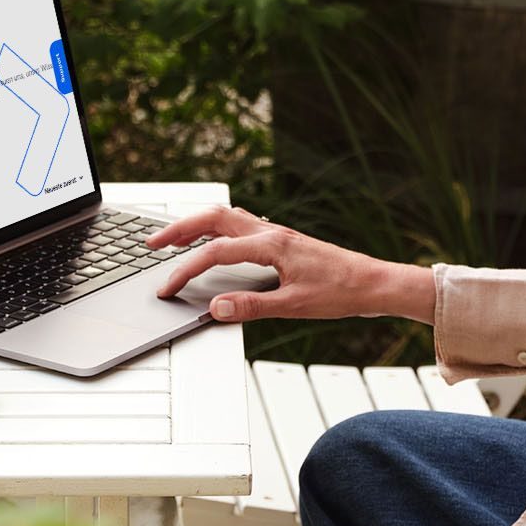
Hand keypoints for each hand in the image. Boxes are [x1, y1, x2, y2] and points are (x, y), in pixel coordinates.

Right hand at [145, 205, 435, 325]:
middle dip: (179, 229)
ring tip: (172, 239)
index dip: (185, 270)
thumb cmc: (341, 292)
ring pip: (227, 217)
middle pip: (214, 219)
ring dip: (196, 225)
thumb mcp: (294, 307)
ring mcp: (277, 233)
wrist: (373, 283)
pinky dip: (217, 229)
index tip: (166, 288)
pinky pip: (241, 225)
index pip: (215, 252)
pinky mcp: (282, 241)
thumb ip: (251, 307)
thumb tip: (214, 308)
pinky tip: (213, 242)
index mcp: (271, 245)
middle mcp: (271, 232)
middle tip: (152, 243)